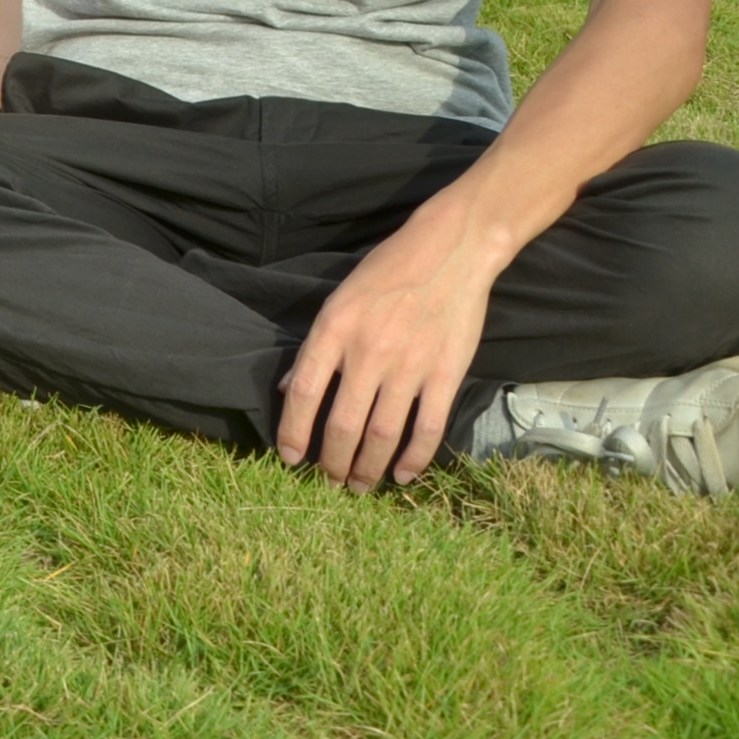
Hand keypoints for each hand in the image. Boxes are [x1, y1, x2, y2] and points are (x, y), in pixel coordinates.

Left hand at [273, 199, 507, 491]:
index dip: (293, 432)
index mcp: (334, 330)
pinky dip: (414, 457)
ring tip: (358, 486)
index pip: (304, 394)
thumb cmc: (386, 272)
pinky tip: (402, 475)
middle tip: (329, 482)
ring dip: (368, 467)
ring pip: (382, 434)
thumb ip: (316, 347)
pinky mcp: (445, 375)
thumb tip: (291, 389)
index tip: (289, 458)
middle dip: (332, 461)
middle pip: (343, 424)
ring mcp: (409, 366)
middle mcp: (368, 353)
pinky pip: (427, 427)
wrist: (449, 252)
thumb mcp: (338, 300)